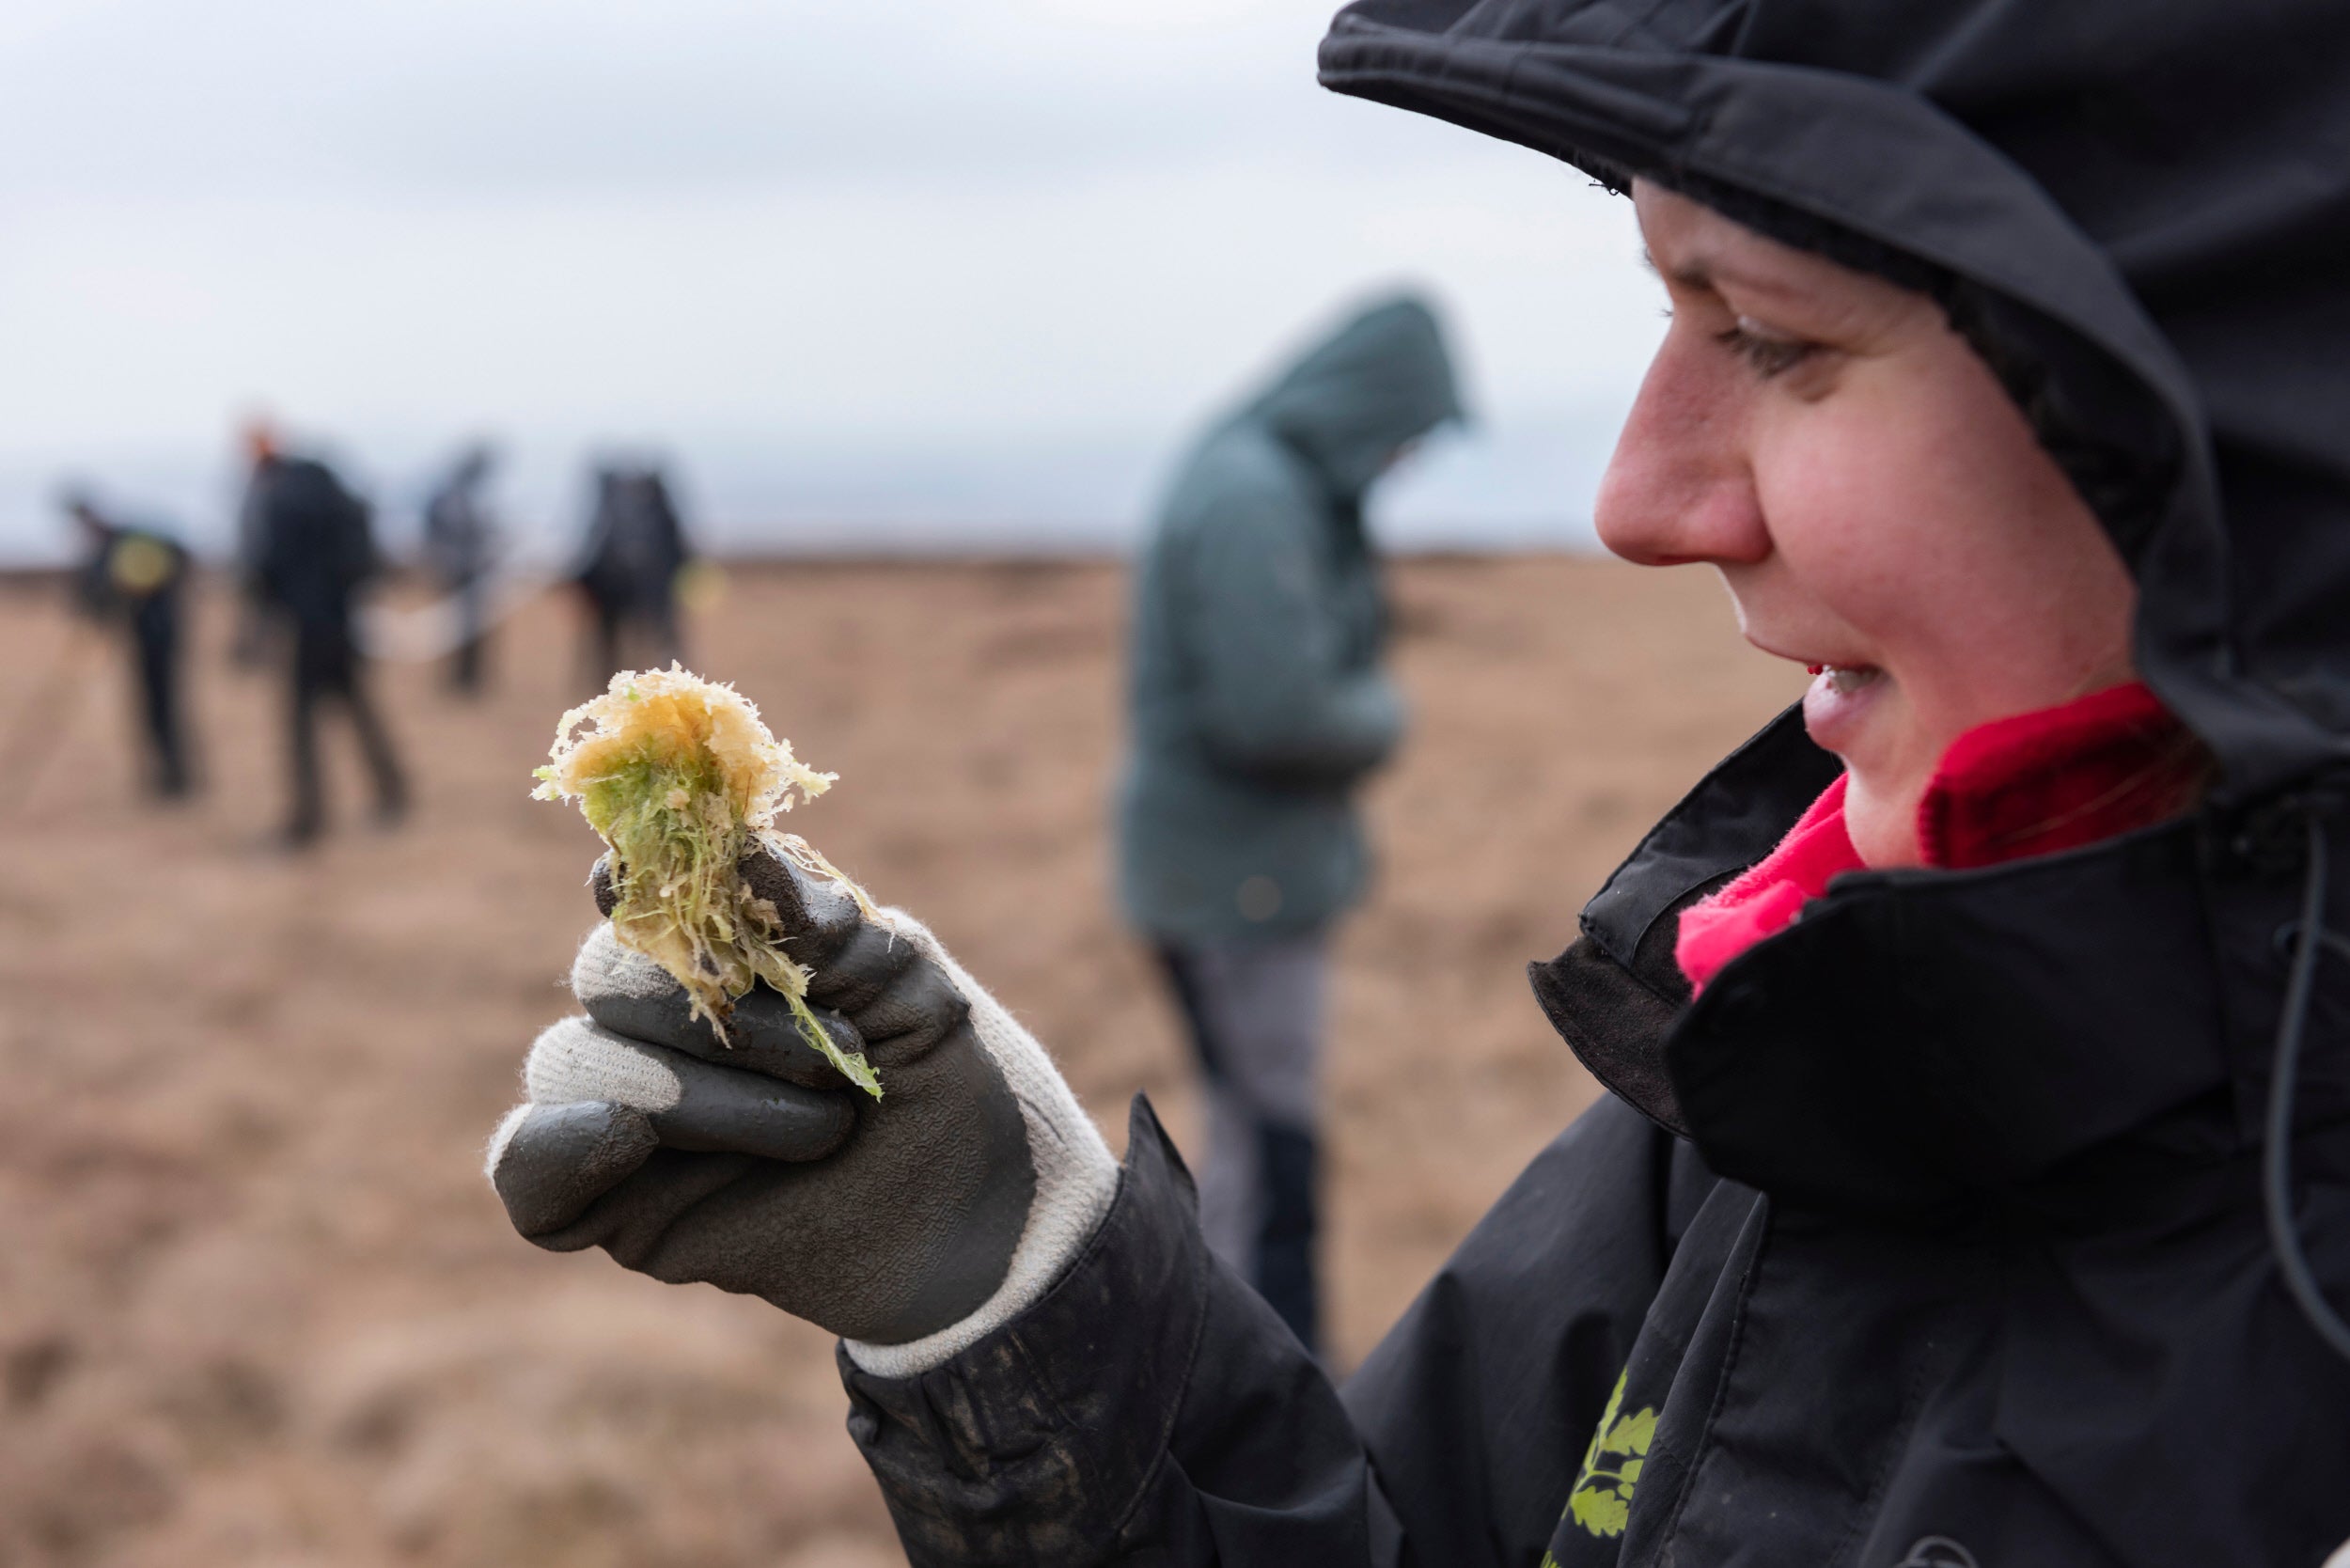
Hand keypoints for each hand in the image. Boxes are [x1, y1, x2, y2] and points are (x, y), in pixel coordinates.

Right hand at [487, 845, 1117, 1359]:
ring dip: (695, 1091)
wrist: (991, 1221)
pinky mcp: (621, 1206)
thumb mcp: (909, 984)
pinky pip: (528, 1174)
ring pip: (577, 1062)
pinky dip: (554, 1148)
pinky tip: (623, 1136)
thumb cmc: (950, 1083)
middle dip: (714, 1012)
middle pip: (608, 977)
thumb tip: (740, 847)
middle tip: (837, 1054)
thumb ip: (824, 917)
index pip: (643, 892)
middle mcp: (664, 1021)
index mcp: (724, 948)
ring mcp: (633, 1112)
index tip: (644, 880)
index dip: (639, 881)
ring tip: (824, 1127)